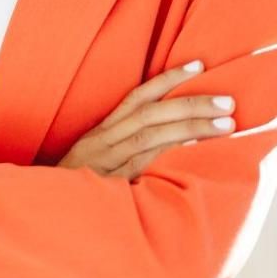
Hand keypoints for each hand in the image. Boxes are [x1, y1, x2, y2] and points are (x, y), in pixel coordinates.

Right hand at [55, 61, 234, 179]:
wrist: (48, 213)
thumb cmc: (77, 188)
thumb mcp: (98, 162)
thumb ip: (126, 149)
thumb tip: (171, 140)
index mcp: (102, 132)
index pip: (137, 96)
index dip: (167, 78)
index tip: (199, 64)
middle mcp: (103, 141)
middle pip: (151, 113)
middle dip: (191, 103)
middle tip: (228, 102)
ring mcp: (106, 162)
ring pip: (151, 136)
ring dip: (191, 128)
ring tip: (226, 125)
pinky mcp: (110, 184)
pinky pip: (143, 164)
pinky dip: (168, 154)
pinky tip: (195, 150)